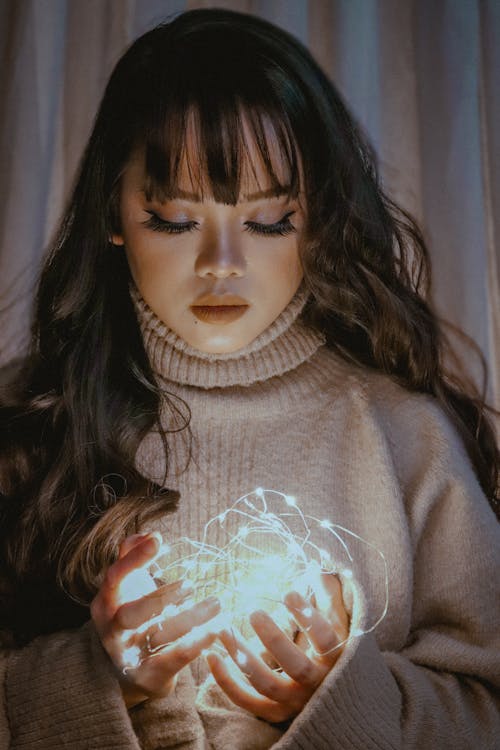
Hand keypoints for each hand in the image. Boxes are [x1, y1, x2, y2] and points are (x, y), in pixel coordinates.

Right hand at [90, 533, 220, 708]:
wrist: (122, 671)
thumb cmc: (128, 615)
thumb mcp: (125, 586)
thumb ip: (131, 555)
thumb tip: (149, 535)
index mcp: (105, 602)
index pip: (115, 577)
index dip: (135, 559)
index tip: (159, 541)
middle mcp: (112, 630)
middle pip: (132, 614)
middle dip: (161, 598)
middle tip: (190, 584)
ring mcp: (128, 655)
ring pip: (159, 636)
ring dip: (191, 618)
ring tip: (216, 603)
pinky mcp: (148, 675)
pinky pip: (174, 659)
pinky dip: (196, 644)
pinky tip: (215, 630)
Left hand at [206, 573, 348, 723]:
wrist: (333, 699)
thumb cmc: (332, 650)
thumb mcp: (337, 623)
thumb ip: (329, 595)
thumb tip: (318, 565)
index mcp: (335, 659)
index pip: (325, 639)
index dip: (308, 617)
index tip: (288, 592)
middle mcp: (315, 684)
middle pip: (295, 665)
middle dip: (273, 638)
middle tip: (254, 612)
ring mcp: (292, 701)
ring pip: (265, 682)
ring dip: (243, 656)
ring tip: (223, 629)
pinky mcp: (273, 712)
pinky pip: (246, 700)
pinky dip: (226, 681)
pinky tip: (211, 655)